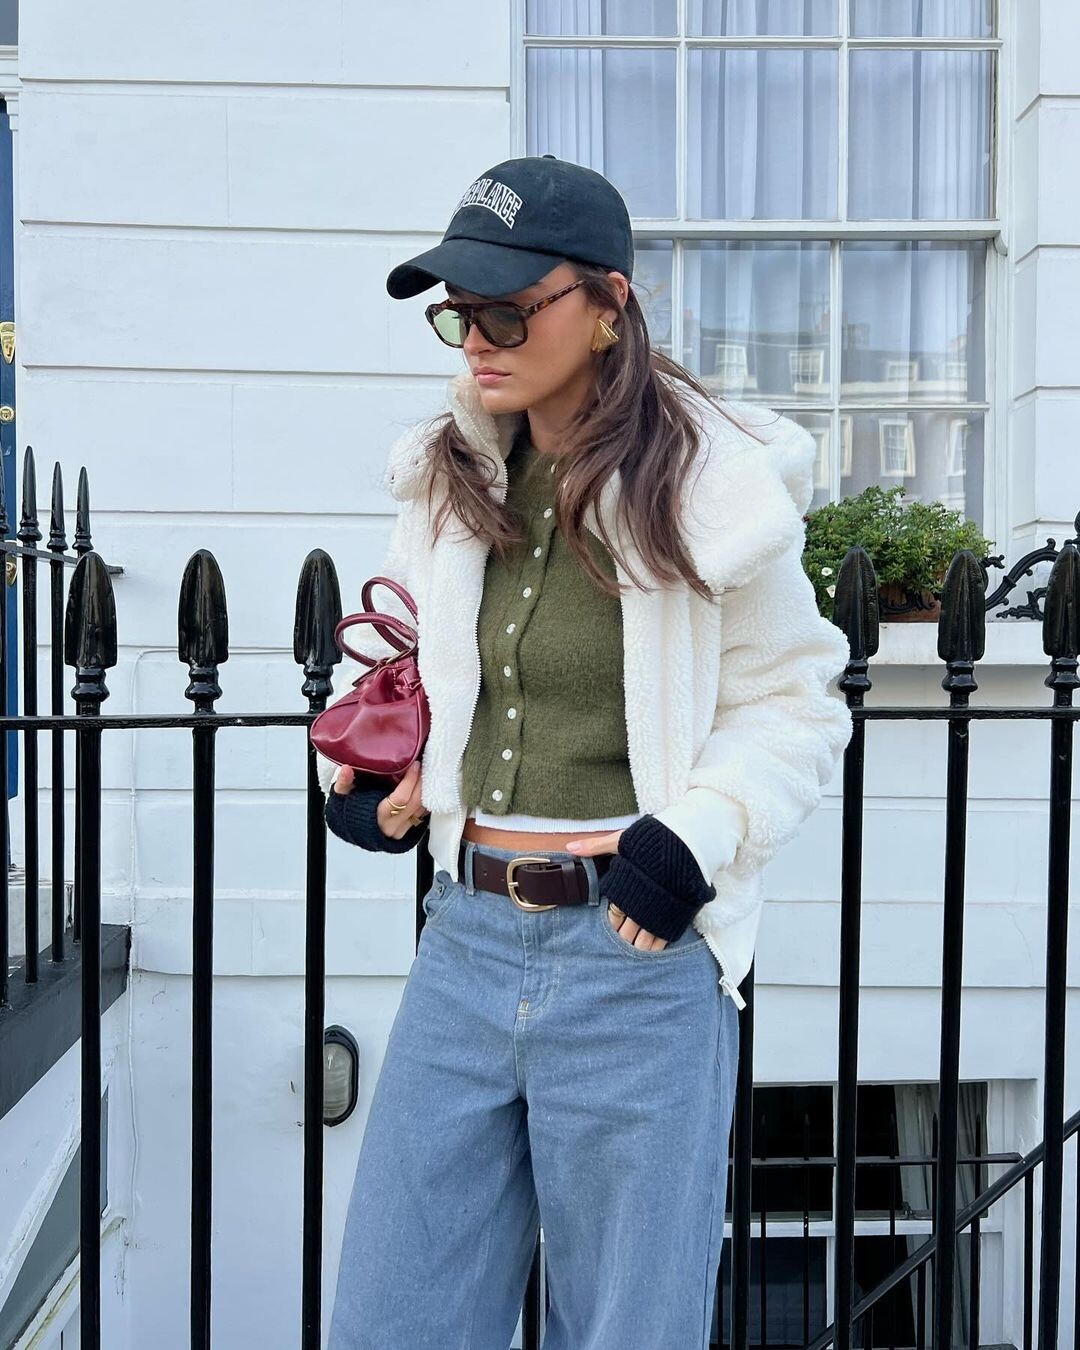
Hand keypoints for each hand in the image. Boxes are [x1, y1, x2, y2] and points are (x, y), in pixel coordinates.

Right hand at [333, 760, 428, 840]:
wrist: (352, 828)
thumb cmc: (349, 812)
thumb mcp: (343, 796)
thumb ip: (344, 783)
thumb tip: (346, 769)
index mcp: (378, 818)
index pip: (400, 799)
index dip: (410, 781)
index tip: (414, 766)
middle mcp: (391, 827)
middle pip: (415, 804)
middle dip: (421, 783)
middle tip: (422, 767)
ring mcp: (401, 831)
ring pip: (421, 810)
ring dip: (424, 791)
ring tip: (423, 774)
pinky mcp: (407, 831)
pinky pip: (421, 815)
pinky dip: (423, 801)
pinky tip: (422, 788)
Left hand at [565, 829, 669, 951]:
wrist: (689, 843)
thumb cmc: (654, 841)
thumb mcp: (622, 840)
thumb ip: (596, 847)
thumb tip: (571, 847)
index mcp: (625, 891)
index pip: (613, 917)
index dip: (611, 924)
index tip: (612, 927)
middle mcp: (640, 907)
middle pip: (626, 934)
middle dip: (624, 938)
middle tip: (623, 941)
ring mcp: (659, 916)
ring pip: (644, 943)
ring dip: (638, 947)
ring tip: (635, 949)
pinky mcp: (677, 918)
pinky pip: (664, 941)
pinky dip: (657, 947)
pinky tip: (653, 949)